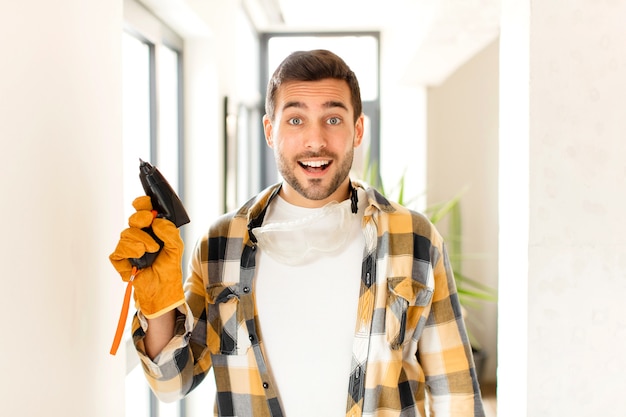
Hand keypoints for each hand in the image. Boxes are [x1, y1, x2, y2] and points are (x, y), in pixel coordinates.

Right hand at [109, 196, 185, 317]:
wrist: (162, 290)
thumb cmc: (168, 268)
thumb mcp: (176, 249)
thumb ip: (170, 233)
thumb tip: (157, 221)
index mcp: (153, 230)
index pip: (144, 210)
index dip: (142, 204)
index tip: (145, 203)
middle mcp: (139, 236)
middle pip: (133, 219)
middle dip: (141, 219)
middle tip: (149, 224)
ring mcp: (129, 247)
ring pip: (125, 234)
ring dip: (139, 241)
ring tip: (150, 251)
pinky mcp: (121, 260)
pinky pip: (117, 251)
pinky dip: (128, 254)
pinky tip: (137, 261)